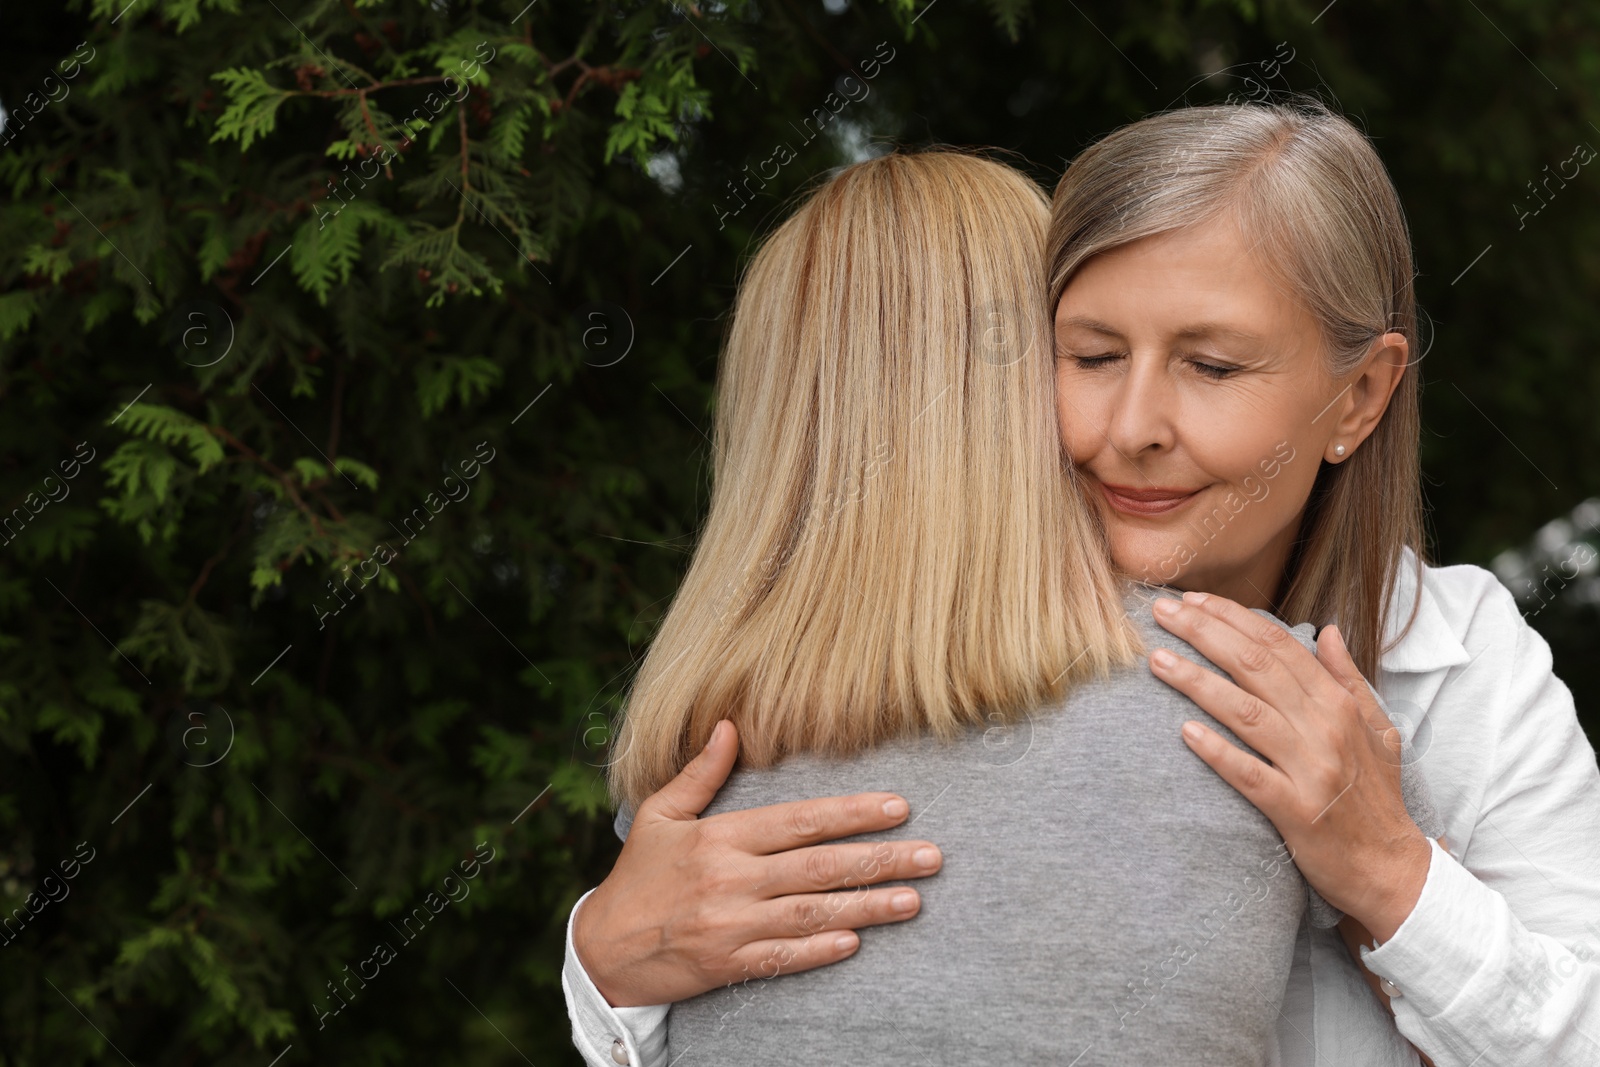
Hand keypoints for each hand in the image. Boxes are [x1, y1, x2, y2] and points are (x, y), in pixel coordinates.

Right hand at [572, 719, 944, 1006]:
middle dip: (880, 859)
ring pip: (812, 914)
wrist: (603, 950)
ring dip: (867, 906)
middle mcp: (730, 880)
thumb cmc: (638, 876)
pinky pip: (783, 958)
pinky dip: (821, 951)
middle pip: (819, 867)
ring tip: (913, 900)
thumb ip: (700, 774)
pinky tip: (858, 942)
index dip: (851, 813)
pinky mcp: (729, 964)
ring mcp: (731, 925)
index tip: (897, 806)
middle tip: (930, 855)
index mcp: (720, 838)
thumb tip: (729, 726)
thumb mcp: (660, 815)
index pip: (799, 821)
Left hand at [1148, 591, 1432, 940]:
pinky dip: (1218, 752)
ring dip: (1198, 683)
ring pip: (1246, 714)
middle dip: (1205, 633)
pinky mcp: (1296, 811)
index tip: (1193, 600)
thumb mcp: (1377, 730)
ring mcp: (1311, 770)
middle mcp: (1325, 729)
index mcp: (1339, 705)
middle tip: (1161, 613)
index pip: (1280, 646)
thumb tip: (1327, 631)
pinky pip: (1250, 776)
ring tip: (1157, 660)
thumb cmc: (1377, 797)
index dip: (1234, 618)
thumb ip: (1348, 678)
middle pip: (1256, 668)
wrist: (1392, 869)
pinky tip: (1184, 733)